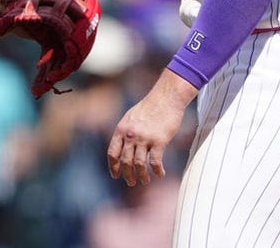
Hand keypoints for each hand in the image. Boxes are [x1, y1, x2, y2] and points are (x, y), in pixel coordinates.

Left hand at [107, 70, 196, 185]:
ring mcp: (144, 138)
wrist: (166, 97)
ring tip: (145, 181)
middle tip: (131, 182)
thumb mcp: (131, 117)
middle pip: (125, 161)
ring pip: (139, 164)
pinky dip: (157, 170)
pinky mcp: (159, 141)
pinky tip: (160, 174)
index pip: (113, 153)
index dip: (113, 166)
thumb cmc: (150, 106)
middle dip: (127, 175)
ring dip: (141, 176)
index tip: (116, 175)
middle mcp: (131, 135)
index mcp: (122, 129)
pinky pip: (155, 162)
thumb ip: (126, 131)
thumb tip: (122, 146)